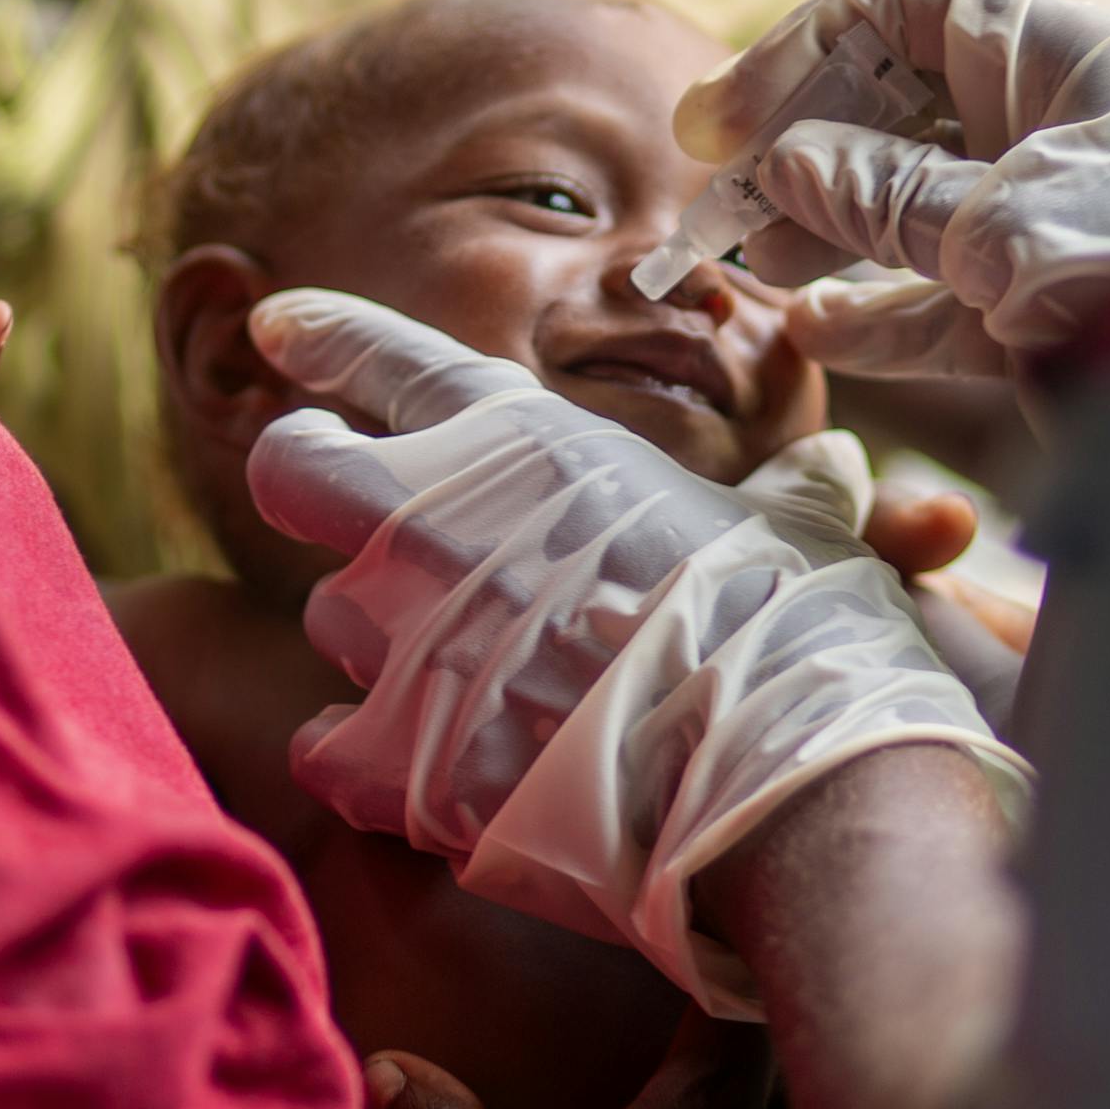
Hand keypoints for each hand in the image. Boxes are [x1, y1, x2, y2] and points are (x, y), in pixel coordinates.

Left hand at [244, 288, 1025, 1012]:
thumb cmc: (794, 634)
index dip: (323, 336)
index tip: (277, 327)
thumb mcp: (800, 526)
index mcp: (525, 441)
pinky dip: (357, 754)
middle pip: (288, 468)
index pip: (387, 359)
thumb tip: (832, 459)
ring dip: (378, 639)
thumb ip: (790, 487)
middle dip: (304, 472)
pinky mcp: (390, 759)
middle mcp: (433, 524)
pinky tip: (413, 767)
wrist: (774, 781)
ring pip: (325, 616)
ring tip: (461, 674)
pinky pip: (320, 743)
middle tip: (344, 506)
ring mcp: (401, 642)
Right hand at [678, 0, 1109, 379]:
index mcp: (1068, 57)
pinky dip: (882, 311)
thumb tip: (784, 163)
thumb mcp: (1001, 222)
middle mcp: (1061, 121)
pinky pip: (947, 294)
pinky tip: (814, 330)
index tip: (725, 119)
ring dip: (829, 230)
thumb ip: (884, 193)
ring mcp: (1057, 212)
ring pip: (916, 203)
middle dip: (807, 147)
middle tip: (726, 199)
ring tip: (753, 266)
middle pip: (904, 104)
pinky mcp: (1056, 303)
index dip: (810, 45)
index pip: (914, 2)